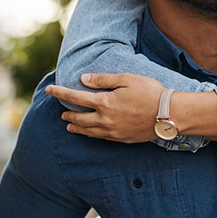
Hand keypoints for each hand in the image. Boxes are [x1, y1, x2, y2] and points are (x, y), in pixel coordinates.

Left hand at [45, 73, 164, 142]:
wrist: (167, 114)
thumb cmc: (149, 92)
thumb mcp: (127, 78)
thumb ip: (104, 80)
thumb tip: (83, 80)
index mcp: (104, 102)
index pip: (76, 97)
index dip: (61, 92)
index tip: (49, 89)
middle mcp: (104, 120)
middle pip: (79, 118)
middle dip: (68, 114)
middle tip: (61, 112)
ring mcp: (112, 131)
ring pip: (87, 131)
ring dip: (76, 127)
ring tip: (69, 125)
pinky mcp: (121, 138)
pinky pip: (100, 137)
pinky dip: (90, 134)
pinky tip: (91, 132)